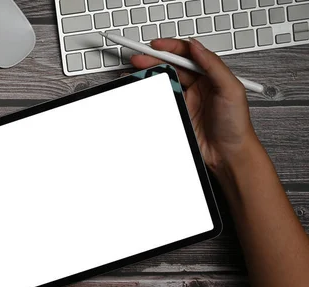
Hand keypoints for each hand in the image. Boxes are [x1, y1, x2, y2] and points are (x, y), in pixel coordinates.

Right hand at [130, 38, 260, 174]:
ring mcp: (187, 98)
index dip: (171, 48)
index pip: (188, 55)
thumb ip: (214, 66)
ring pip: (164, 80)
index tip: (156, 46)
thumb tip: (198, 47)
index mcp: (212, 74)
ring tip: (137, 72)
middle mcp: (199, 84)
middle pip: (172, 66)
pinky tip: (143, 88)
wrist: (228, 154)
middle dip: (154, 59)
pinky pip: (161, 97)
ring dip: (150, 74)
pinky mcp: (178, 111)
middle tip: (139, 58)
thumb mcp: (231, 90)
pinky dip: (151, 92)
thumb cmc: (236, 125)